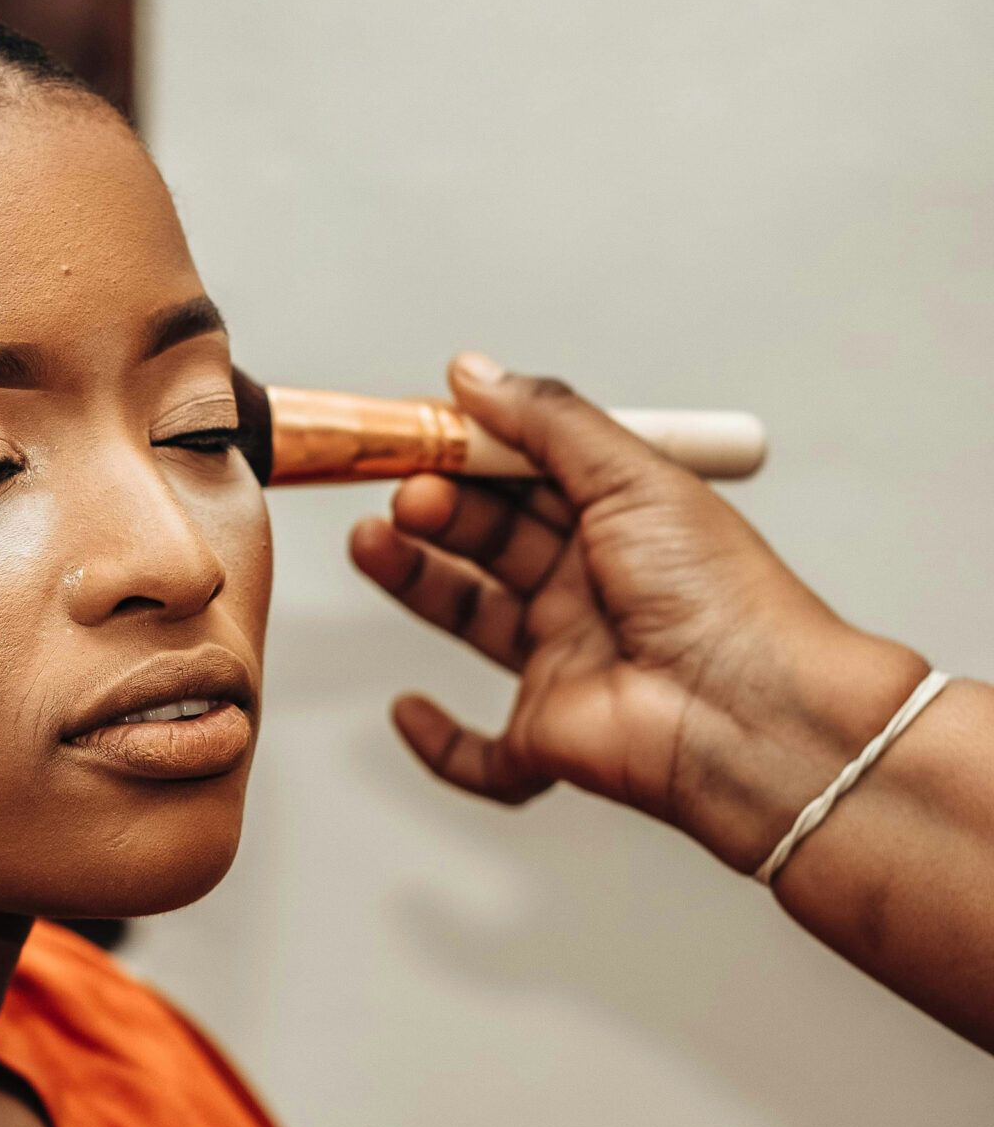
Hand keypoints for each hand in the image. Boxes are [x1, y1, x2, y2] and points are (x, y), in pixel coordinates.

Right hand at [347, 352, 925, 869]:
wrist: (752, 712)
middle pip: (490, 539)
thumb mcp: (634, 478)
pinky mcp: (547, 739)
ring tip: (373, 541)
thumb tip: (474, 372)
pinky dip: (439, 741)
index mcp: (622, 526)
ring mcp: (567, 664)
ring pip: (469, 617)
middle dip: (439, 508)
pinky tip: (410, 709)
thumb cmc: (722, 597)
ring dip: (414, 578)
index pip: (528, 479)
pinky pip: (483, 754)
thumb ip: (549, 422)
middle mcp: (592, 592)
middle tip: (406, 490)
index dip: (473, 455)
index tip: (424, 432)